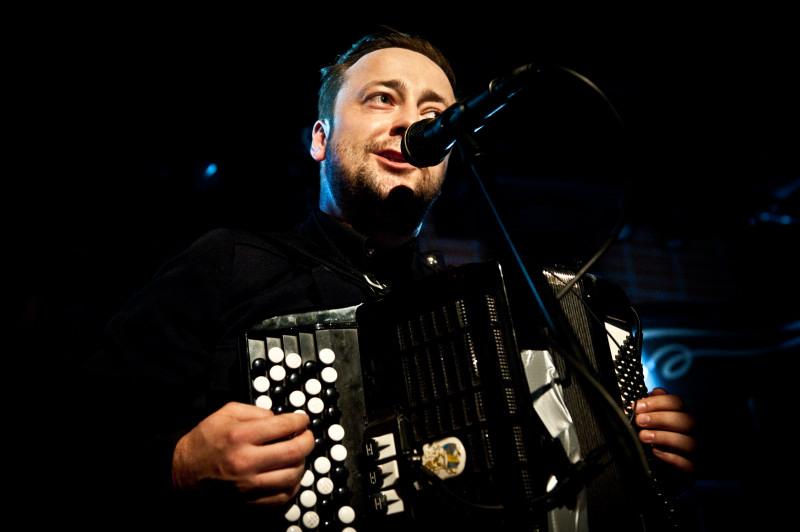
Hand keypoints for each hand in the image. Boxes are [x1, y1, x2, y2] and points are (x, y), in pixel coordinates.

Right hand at [172, 402, 314, 504]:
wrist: (182, 472)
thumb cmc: (205, 441)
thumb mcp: (225, 413)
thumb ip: (256, 411)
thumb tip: (280, 419)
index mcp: (240, 437)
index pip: (283, 426)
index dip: (299, 422)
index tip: (303, 421)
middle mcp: (245, 462)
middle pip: (294, 452)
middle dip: (308, 441)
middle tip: (307, 436)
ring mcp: (248, 485)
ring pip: (292, 476)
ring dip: (302, 463)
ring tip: (298, 455)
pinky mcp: (248, 501)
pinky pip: (282, 497)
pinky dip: (292, 485)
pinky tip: (290, 474)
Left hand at [634, 388, 696, 488]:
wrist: (652, 470)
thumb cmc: (649, 440)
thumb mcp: (645, 421)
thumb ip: (649, 406)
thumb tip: (654, 392)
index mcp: (681, 416)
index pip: (677, 403)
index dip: (658, 402)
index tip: (638, 406)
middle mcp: (692, 432)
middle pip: (687, 421)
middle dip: (660, 418)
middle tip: (639, 421)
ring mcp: (694, 452)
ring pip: (689, 442)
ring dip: (663, 437)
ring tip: (643, 437)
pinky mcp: (691, 471)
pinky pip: (687, 464)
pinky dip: (670, 457)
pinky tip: (655, 453)